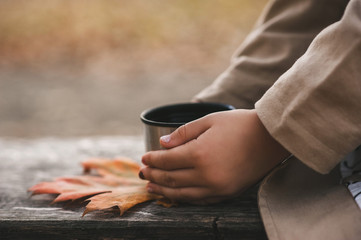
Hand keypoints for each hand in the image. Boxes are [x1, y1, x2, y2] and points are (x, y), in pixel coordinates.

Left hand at [139, 109, 288, 203]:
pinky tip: (175, 194)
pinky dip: (183, 198)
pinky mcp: (226, 194)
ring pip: (182, 194)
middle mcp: (206, 175)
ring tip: (151, 187)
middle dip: (153, 176)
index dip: (153, 159)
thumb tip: (163, 143)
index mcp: (200, 154)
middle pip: (171, 179)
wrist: (270, 138)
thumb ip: (183, 133)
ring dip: (164, 191)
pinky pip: (198, 200)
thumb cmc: (239, 124)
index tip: (144, 157)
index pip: (167, 160)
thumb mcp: (209, 120)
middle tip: (142, 173)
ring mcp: (217, 187)